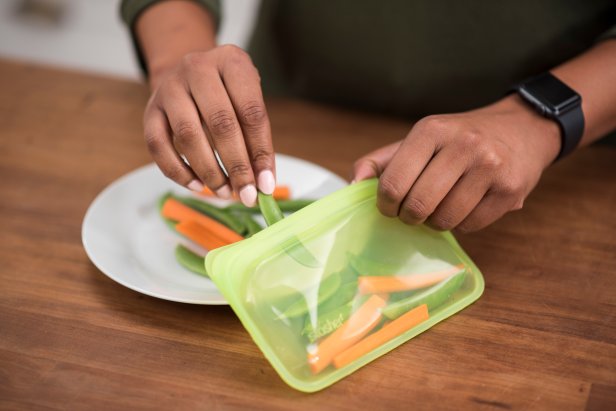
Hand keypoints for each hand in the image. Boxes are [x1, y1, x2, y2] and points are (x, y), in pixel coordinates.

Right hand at [143, 45, 273, 205]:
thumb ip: (257, 139)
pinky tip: (196, 186)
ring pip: (188, 135)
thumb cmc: (227, 93)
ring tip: (224, 192)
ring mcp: (170, 87)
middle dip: (237, 166)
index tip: (266, 184)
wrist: (186, 73)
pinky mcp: (150, 109)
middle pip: (221, 124)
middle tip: (247, 194)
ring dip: (209, 171)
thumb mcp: (247, 102)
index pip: (251, 112)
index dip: (261, 151)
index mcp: (232, 62)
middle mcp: (198, 68)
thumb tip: (263, 183)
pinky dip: (178, 171)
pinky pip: (158, 145)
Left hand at [353, 95, 561, 231]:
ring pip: (444, 220)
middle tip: (413, 211)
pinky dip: (462, 224)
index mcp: (431, 130)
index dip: (385, 204)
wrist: (522, 128)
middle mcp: (463, 145)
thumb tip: (351, 186)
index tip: (389, 206)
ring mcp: (490, 167)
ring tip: (440, 206)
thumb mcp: (420, 139)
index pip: (393, 183)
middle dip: (409, 217)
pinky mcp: (510, 189)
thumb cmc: (459, 139)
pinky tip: (465, 206)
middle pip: (418, 206)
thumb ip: (381, 162)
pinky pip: (471, 226)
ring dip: (435, 222)